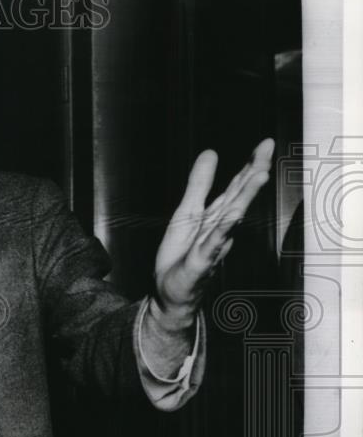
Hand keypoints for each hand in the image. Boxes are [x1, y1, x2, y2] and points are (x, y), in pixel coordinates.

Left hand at [153, 138, 274, 329]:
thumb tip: (211, 152)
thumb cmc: (181, 255)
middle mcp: (220, 229)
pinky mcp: (200, 263)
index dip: (250, 165)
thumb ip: (198, 185)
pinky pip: (212, 245)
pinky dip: (223, 230)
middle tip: (267, 151)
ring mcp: (212, 246)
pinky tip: (233, 215)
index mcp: (217, 216)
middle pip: (238, 198)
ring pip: (231, 218)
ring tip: (259, 175)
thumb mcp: (186, 212)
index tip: (265, 144)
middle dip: (253, 174)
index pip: (236, 188)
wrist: (169, 292)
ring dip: (244, 198)